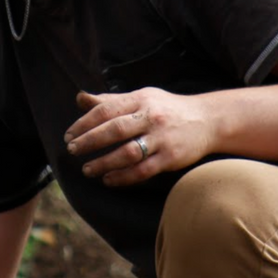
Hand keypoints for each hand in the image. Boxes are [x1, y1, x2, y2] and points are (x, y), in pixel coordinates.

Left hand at [64, 88, 215, 185]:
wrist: (208, 120)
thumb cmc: (167, 109)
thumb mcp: (141, 97)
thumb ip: (111, 100)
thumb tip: (80, 98)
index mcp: (141, 100)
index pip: (106, 110)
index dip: (84, 123)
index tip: (69, 135)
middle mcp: (151, 117)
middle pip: (114, 130)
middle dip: (90, 142)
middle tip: (72, 151)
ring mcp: (162, 138)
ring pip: (127, 153)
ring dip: (104, 163)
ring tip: (88, 169)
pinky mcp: (170, 157)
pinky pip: (142, 170)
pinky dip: (123, 177)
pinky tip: (109, 180)